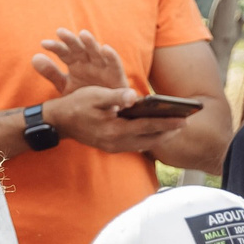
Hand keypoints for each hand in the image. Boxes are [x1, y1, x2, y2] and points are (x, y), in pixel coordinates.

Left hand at [33, 28, 127, 94]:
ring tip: (83, 34)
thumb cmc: (84, 98)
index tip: (44, 44)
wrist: (102, 114)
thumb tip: (34, 57)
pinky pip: (114, 65)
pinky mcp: (116, 75)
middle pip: (79, 48)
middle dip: (71, 41)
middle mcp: (89, 62)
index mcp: (76, 63)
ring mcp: (103, 67)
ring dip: (90, 43)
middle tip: (61, 32)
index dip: (56, 47)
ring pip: (96, 52)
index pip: (64, 52)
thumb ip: (51, 73)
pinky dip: (111, 57)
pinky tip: (105, 48)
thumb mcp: (64, 86)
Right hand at [41, 87, 188, 154]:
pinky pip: (135, 145)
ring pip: (145, 144)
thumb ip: (117, 96)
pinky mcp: (111, 148)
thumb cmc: (76, 104)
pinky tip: (155, 132)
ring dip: (160, 136)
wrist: (58, 121)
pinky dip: (147, 139)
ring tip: (175, 128)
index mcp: (115, 129)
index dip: (167, 123)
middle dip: (169, 132)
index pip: (148, 127)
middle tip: (185, 123)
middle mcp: (117, 142)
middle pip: (151, 139)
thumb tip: (136, 96)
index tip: (184, 120)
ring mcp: (114, 147)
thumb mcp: (95, 95)